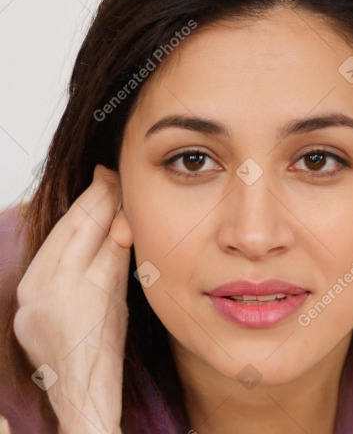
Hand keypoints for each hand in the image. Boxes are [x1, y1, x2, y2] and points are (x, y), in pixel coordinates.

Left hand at [13, 164, 132, 433]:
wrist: (80, 384)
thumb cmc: (108, 348)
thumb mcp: (121, 298)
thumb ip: (118, 255)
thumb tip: (122, 219)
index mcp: (88, 291)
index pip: (101, 232)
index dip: (111, 203)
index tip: (118, 180)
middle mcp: (53, 291)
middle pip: (75, 230)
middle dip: (93, 198)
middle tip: (106, 174)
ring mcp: (32, 297)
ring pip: (57, 239)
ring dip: (77, 210)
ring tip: (94, 188)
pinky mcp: (23, 302)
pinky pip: (44, 256)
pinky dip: (62, 234)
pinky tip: (75, 220)